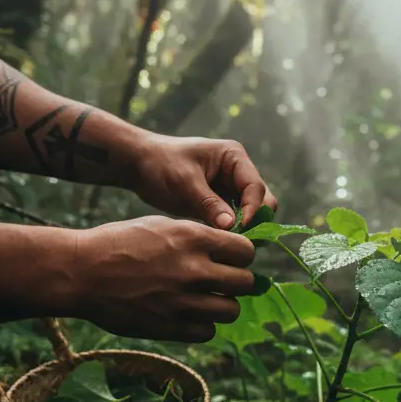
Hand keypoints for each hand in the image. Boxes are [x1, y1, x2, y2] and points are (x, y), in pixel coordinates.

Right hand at [70, 216, 254, 341]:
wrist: (81, 272)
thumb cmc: (119, 243)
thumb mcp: (162, 225)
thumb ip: (197, 238)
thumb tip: (225, 248)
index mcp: (193, 239)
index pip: (246, 252)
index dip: (241, 256)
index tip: (230, 259)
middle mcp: (193, 270)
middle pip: (245, 283)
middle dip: (237, 281)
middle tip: (222, 281)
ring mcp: (182, 301)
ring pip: (231, 310)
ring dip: (223, 305)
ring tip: (207, 300)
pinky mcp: (169, 326)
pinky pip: (208, 332)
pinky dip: (203, 325)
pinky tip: (190, 315)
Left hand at [129, 134, 277, 229]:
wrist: (138, 165)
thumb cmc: (160, 164)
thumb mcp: (184, 182)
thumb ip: (208, 203)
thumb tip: (231, 227)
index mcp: (234, 157)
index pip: (255, 186)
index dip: (253, 209)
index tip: (241, 229)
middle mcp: (238, 172)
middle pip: (261, 200)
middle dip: (255, 220)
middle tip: (239, 241)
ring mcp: (230, 188)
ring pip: (251, 213)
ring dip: (244, 228)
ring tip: (228, 244)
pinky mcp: (220, 203)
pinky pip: (234, 221)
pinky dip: (231, 232)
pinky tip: (219, 242)